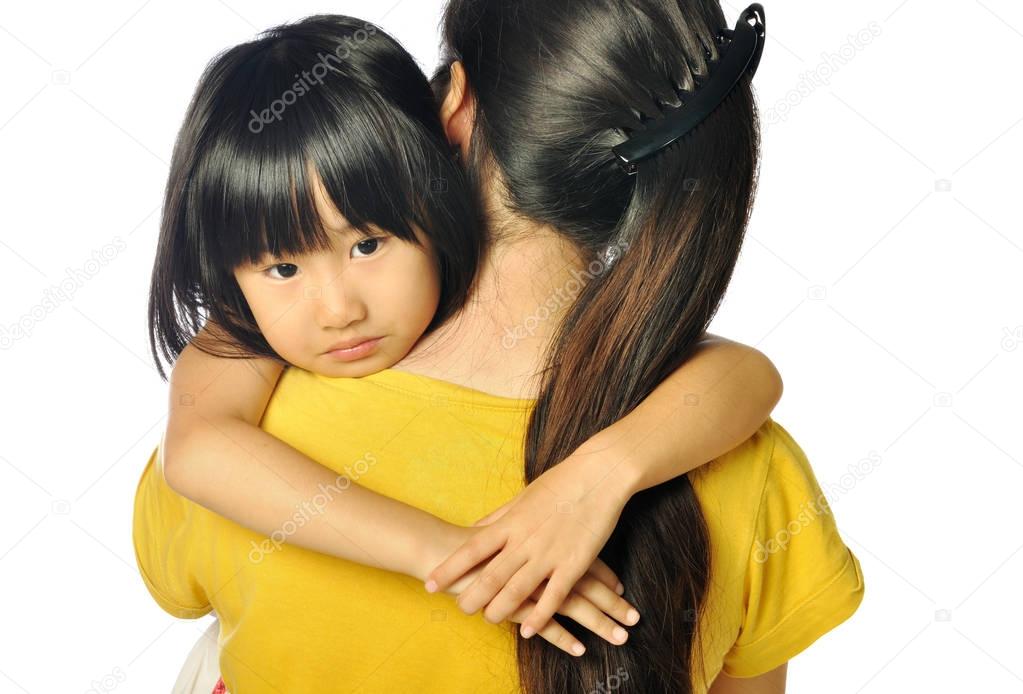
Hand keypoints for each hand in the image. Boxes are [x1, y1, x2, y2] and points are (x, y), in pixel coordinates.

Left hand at [424, 447, 638, 639]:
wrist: (599, 475)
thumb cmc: (560, 483)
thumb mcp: (523, 496)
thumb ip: (499, 517)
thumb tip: (474, 529)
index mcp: (511, 522)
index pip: (472, 548)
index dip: (450, 568)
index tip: (430, 583)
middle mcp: (525, 540)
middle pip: (491, 574)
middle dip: (472, 595)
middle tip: (459, 610)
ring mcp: (549, 553)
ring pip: (518, 589)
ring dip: (500, 609)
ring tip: (487, 620)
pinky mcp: (574, 564)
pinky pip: (553, 596)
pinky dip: (539, 615)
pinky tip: (527, 630)